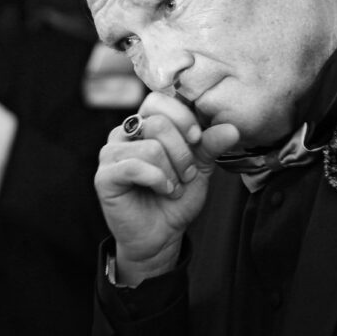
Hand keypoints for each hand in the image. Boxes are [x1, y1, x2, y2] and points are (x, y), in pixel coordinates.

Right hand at [95, 92, 239, 285]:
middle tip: (187, 175)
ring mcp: (110, 153)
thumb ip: (211, 145)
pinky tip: (163, 191)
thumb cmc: (177, 197)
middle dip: (182, 154)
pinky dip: (158, 181)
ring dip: (172, 173)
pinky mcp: (104, 176)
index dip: (182, 117)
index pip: (158, 100)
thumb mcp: (200, 167)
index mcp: (144, 123)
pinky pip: (134, 167)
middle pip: (158, 124)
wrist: (162, 235)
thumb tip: (232, 128)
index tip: (197, 139)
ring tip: (173, 187)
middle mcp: (124, 133)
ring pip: (151, 147)